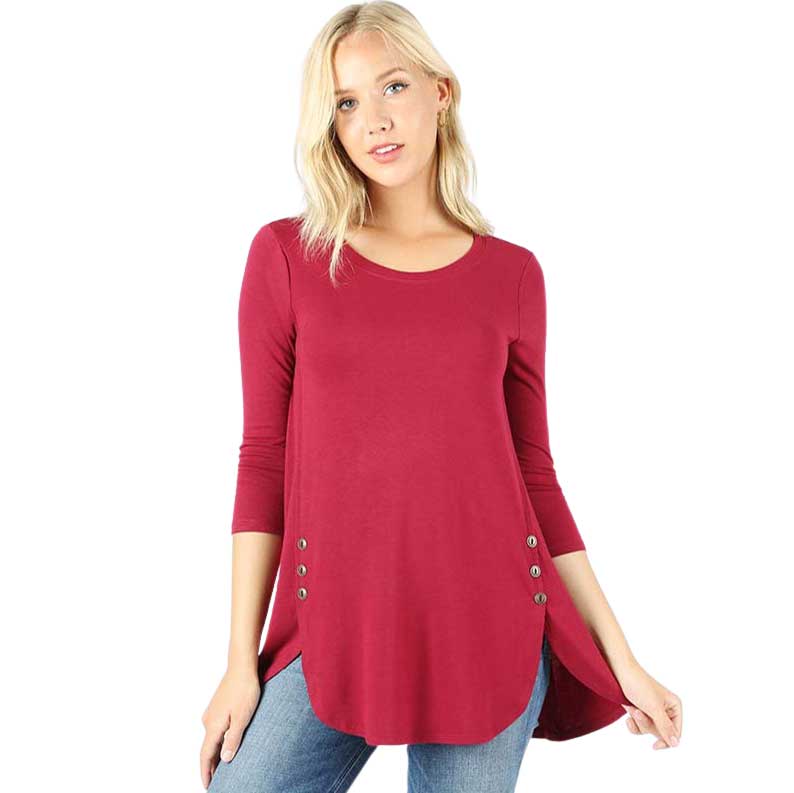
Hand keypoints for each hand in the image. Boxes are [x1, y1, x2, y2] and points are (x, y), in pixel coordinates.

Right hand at [199, 666, 261, 787]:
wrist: (242, 666)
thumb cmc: (245, 689)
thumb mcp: (243, 717)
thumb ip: (233, 739)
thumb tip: (225, 760)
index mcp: (213, 726)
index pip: (206, 755)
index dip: (206, 773)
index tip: (208, 787)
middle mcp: (208, 720)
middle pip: (207, 749)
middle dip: (210, 767)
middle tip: (217, 783)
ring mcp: (211, 713)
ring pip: (211, 739)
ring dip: (215, 754)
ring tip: (222, 768)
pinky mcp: (217, 707)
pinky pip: (215, 730)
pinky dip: (218, 742)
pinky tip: (225, 744)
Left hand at [616, 661, 682, 749]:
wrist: (619, 671)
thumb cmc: (638, 685)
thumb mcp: (654, 708)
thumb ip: (665, 727)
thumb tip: (676, 744)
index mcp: (675, 706)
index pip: (676, 733)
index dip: (666, 741)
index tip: (654, 746)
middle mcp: (666, 709)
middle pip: (661, 733)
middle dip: (647, 724)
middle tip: (639, 711)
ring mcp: (652, 711)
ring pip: (648, 730)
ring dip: (638, 721)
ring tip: (633, 708)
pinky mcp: (641, 711)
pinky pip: (639, 728)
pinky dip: (632, 722)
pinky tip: (628, 713)